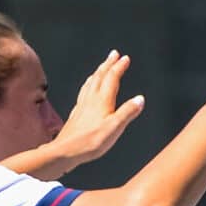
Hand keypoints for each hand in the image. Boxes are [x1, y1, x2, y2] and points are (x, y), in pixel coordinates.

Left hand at [48, 50, 144, 167]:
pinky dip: (89, 83)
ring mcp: (82, 105)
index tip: (125, 58)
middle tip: (114, 54)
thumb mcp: (115, 128)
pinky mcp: (76, 112)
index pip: (112, 78)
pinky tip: (88, 88)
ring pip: (91, 82)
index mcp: (102, 101)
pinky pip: (84, 91)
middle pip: (100, 76)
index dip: (119, 67)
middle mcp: (91, 99)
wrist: (66, 150)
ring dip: (98, 71)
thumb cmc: (91, 141)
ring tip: (102, 66)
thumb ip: (127, 112)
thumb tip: (140, 99)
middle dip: (108, 64)